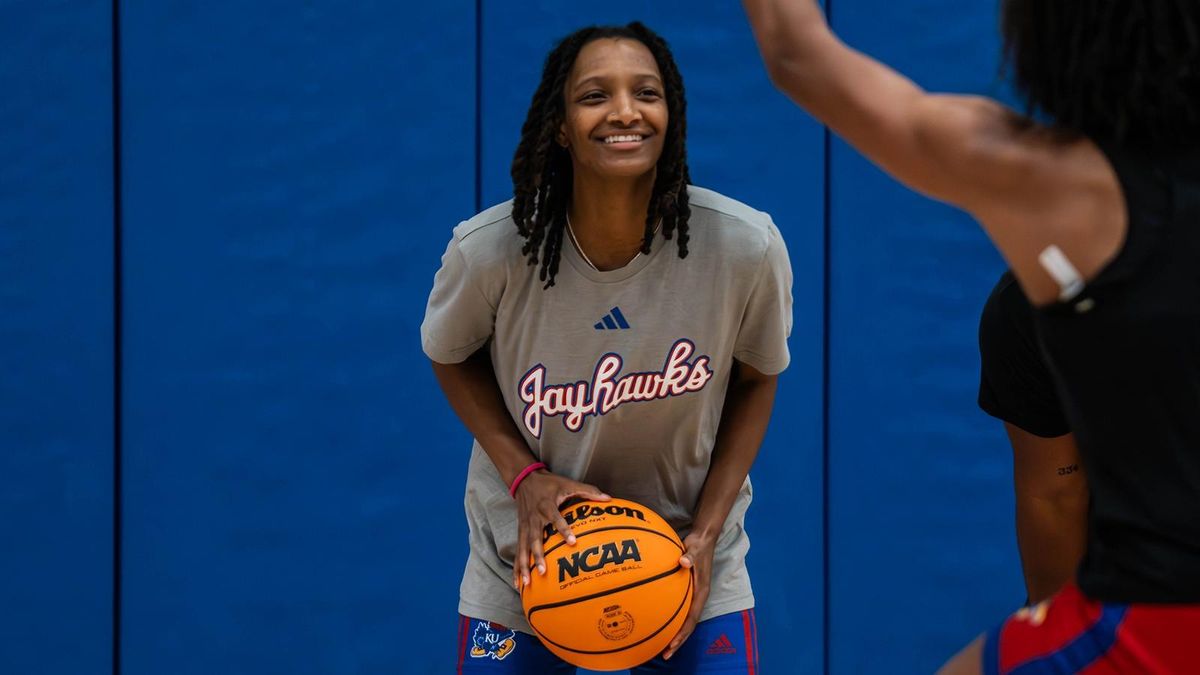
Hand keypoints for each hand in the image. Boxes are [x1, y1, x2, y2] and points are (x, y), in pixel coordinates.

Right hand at [512, 471, 609, 590]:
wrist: (524, 479)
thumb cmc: (549, 483)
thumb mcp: (568, 483)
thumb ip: (588, 490)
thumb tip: (608, 498)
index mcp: (547, 505)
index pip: (556, 518)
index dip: (564, 529)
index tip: (572, 542)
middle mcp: (534, 518)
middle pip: (535, 539)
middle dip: (538, 556)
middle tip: (543, 571)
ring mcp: (525, 526)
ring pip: (523, 548)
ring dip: (524, 566)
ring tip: (527, 582)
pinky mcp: (520, 531)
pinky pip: (518, 550)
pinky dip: (516, 566)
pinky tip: (517, 582)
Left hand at [662, 531, 715, 659]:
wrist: (703, 539)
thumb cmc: (698, 545)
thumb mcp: (695, 549)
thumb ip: (690, 556)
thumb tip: (683, 561)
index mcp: (701, 592)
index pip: (692, 618)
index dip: (682, 633)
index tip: (671, 645)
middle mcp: (698, 597)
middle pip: (687, 625)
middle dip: (677, 641)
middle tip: (664, 655)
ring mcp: (692, 596)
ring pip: (683, 620)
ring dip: (673, 633)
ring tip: (660, 646)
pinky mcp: (687, 591)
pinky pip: (678, 610)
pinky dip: (670, 619)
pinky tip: (656, 623)